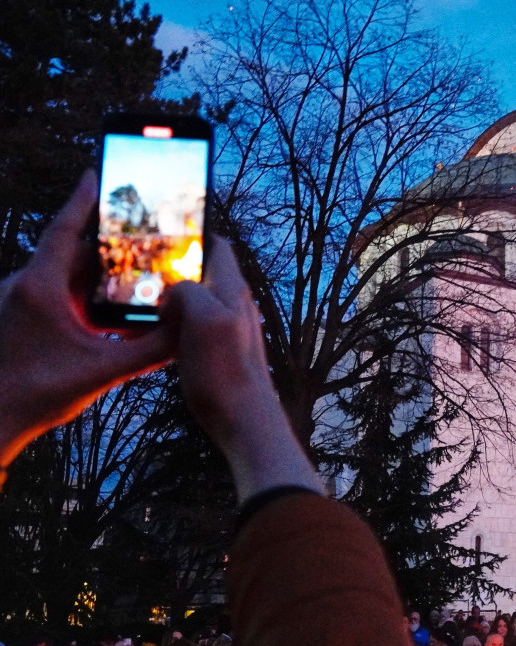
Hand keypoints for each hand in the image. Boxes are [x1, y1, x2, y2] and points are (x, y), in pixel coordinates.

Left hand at [0, 171, 173, 480]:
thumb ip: (151, 349)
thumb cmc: (37, 394)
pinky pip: (56, 297)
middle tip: (142, 234)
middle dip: (108, 244)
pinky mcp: (19, 320)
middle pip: (73, 253)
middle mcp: (25, 288)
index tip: (97, 172)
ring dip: (97, 275)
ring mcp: (19, 303)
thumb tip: (188, 330)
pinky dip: (83, 297)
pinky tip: (108, 314)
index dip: (83, 200)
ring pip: (64, 276)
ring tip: (134, 273)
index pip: (64, 230)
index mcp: (40, 288)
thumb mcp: (105, 371)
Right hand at [166, 237, 322, 502]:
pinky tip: (153, 332)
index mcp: (232, 289)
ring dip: (170, 296)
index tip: (165, 227)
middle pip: (203, 270)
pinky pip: (191, 324)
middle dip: (175, 265)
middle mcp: (234, 303)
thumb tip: (174, 289)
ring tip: (141, 298)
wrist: (244, 418)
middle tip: (141, 266)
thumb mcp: (204, 320)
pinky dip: (172, 322)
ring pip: (195, 298)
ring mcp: (227, 326)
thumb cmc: (226, 372)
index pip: (218, 244)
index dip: (195, 232)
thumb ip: (188, 291)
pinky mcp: (217, 349)